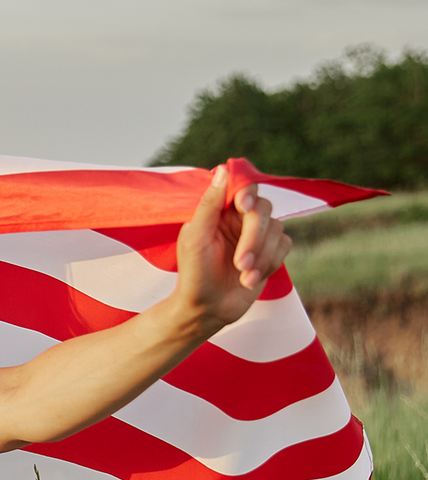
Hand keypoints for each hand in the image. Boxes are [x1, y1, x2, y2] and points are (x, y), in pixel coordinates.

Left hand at [173, 165, 292, 334]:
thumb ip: (209, 205)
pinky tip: (250, 279)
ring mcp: (256, 234)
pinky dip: (269, 263)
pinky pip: (284, 245)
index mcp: (219, 211)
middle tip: (239, 263)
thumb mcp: (195, 238)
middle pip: (263, 208)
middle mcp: (239, 219)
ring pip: (276, 228)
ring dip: (260, 256)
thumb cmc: (194, 274)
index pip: (242, 188)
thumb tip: (223, 170)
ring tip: (242, 275)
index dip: (247, 193)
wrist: (207, 309)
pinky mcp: (270, 251)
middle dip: (254, 237)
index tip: (242, 206)